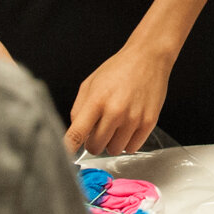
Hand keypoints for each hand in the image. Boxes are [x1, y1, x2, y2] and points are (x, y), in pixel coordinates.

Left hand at [64, 41, 171, 155]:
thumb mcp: (90, 83)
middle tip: (98, 129)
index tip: (64, 155)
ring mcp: (133, 118)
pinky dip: (127, 142)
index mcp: (97, 100)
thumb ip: (79, 109)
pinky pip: (132, 148)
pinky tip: (128, 126)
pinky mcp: (149, 123)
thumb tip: (76, 133)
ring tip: (115, 125)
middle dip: (93, 141)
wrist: (148, 58)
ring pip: (114, 150)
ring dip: (111, 142)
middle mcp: (115, 111)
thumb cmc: (119, 68)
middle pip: (95, 147)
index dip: (68, 148)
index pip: (77, 133)